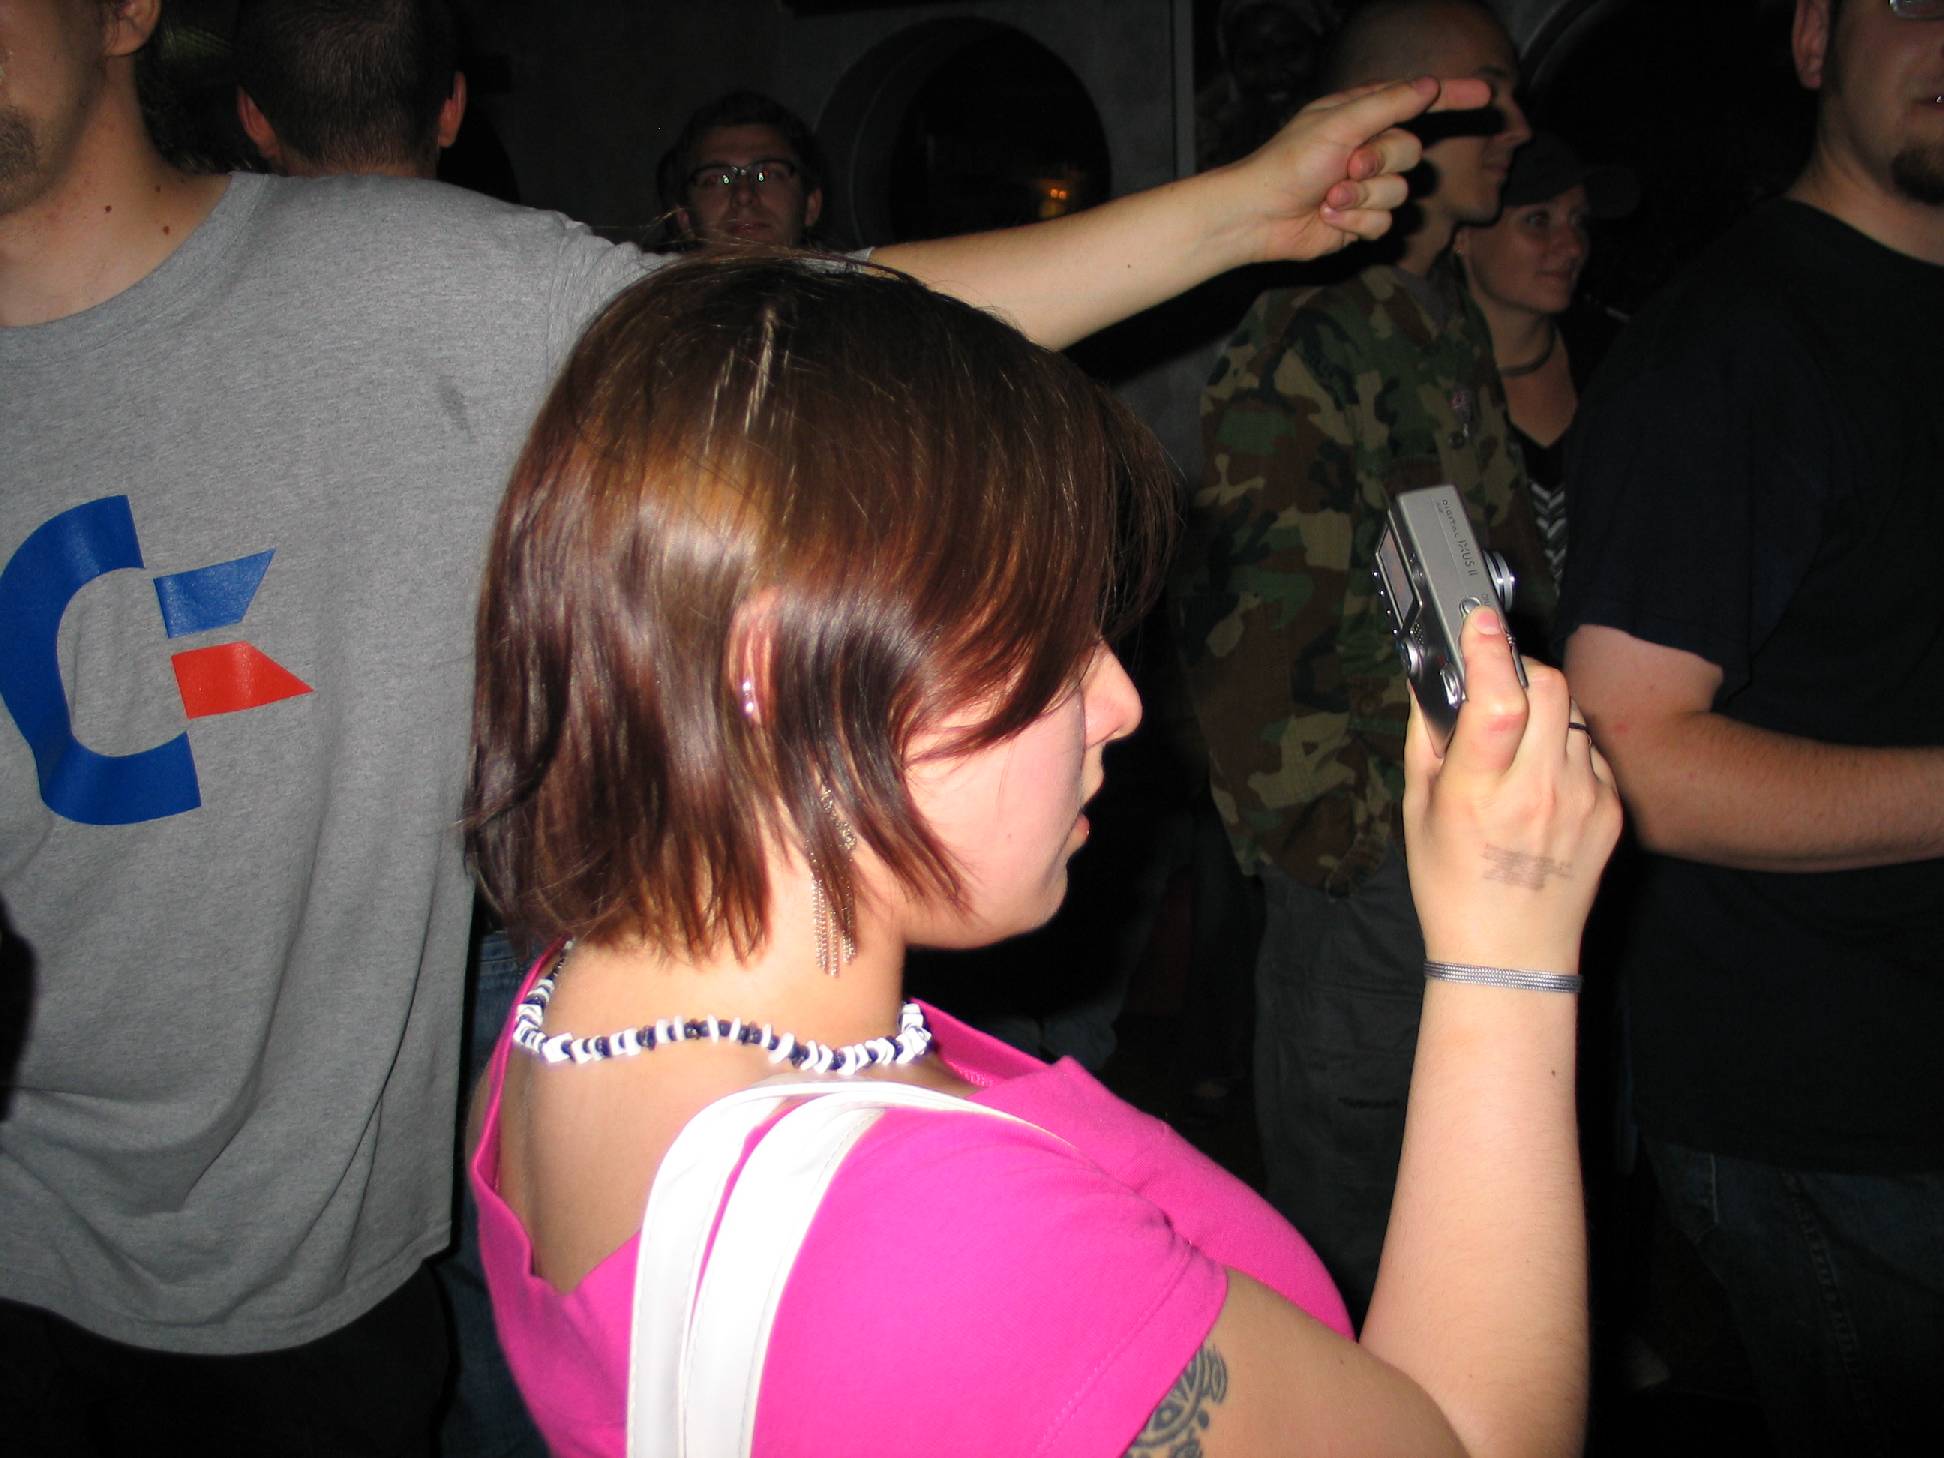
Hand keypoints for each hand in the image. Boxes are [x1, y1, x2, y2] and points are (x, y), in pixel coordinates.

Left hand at [1227, 74, 1492, 261]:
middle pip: (1412, 152)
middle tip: (1346, 166)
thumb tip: (1429, 85)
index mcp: (1363, 115)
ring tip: (1330, 196)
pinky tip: (1330, 217)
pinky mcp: (1362, 219)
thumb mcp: (1340, 124)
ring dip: (1363, 196)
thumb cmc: (1290, 164)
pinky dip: (1357, 221)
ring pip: (1400, 192)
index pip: (1418, 101)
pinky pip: (1385, 222)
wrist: (1260, 217)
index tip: (1486, 94)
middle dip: (1380, 163)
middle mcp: (1369, 148)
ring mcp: (1367, 185)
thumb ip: (1388, 105)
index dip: (1453, 97)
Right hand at [1403, 610, 1622, 973]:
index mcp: (1480, 793)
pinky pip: (1590, 751)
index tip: (1479, 621)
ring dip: (1545, 708)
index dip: (1490, 651)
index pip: (1498, 701)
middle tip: (1499, 680)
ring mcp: (1583, 800)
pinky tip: (1543, 779)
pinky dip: (1565, 747)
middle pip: (1550, 688)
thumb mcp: (1418, 809)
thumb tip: (1427, 678)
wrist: (1512, 952)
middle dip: (1522, 668)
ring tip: (1518, 740)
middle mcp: (1538, 792)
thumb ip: (1426, 737)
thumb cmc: (1453, 884)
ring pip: (1573, 714)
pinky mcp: (1612, 809)